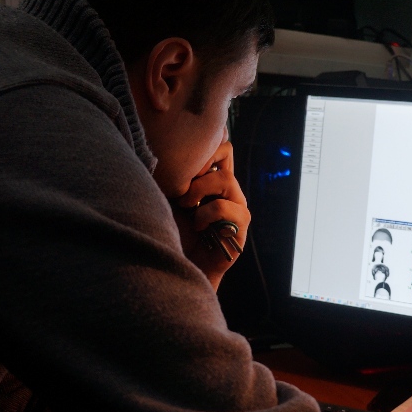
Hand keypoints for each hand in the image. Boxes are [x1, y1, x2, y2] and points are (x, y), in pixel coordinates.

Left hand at [172, 140, 249, 289]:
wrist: (178, 264)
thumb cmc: (171, 231)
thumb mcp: (169, 196)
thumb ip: (177, 175)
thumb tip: (172, 152)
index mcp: (214, 179)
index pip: (221, 146)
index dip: (203, 149)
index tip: (182, 169)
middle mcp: (229, 188)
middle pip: (225, 152)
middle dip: (197, 168)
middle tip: (181, 190)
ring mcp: (238, 205)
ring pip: (225, 179)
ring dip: (198, 191)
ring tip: (187, 207)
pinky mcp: (241, 223)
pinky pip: (225, 207)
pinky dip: (206, 214)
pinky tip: (198, 226)